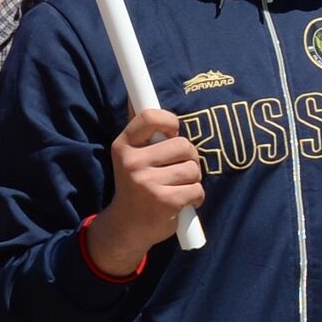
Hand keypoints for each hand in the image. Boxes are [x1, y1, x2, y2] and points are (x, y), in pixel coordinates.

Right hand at [85, 108, 204, 277]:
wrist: (126, 227)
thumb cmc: (135, 185)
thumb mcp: (130, 156)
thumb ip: (140, 130)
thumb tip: (136, 94)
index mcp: (123, 146)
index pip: (149, 116)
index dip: (169, 121)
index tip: (172, 132)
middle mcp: (132, 163)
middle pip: (183, 145)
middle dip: (189, 158)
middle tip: (177, 169)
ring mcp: (147, 183)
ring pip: (193, 168)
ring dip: (192, 179)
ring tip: (176, 187)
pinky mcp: (164, 202)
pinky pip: (197, 189)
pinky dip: (196, 196)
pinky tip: (181, 202)